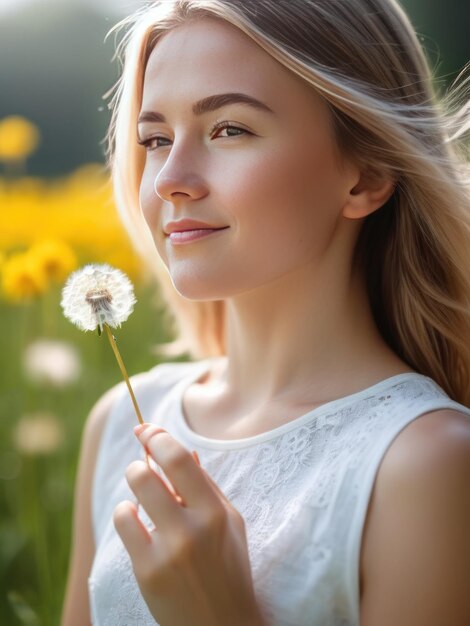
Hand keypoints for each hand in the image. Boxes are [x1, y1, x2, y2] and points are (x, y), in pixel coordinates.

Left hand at [113, 423, 265, 625]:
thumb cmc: (229, 570)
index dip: (157, 436)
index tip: (145, 429)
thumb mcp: (230, 524)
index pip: (179, 459)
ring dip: (134, 482)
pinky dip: (126, 514)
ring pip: (134, 492)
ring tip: (140, 494)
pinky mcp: (148, 571)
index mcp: (217, 512)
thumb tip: (186, 453)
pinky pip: (124, 522)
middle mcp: (193, 528)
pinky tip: (135, 520)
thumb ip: (207, 487)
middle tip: (142, 464)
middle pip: (150, 471)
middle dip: (141, 460)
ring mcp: (168, 550)